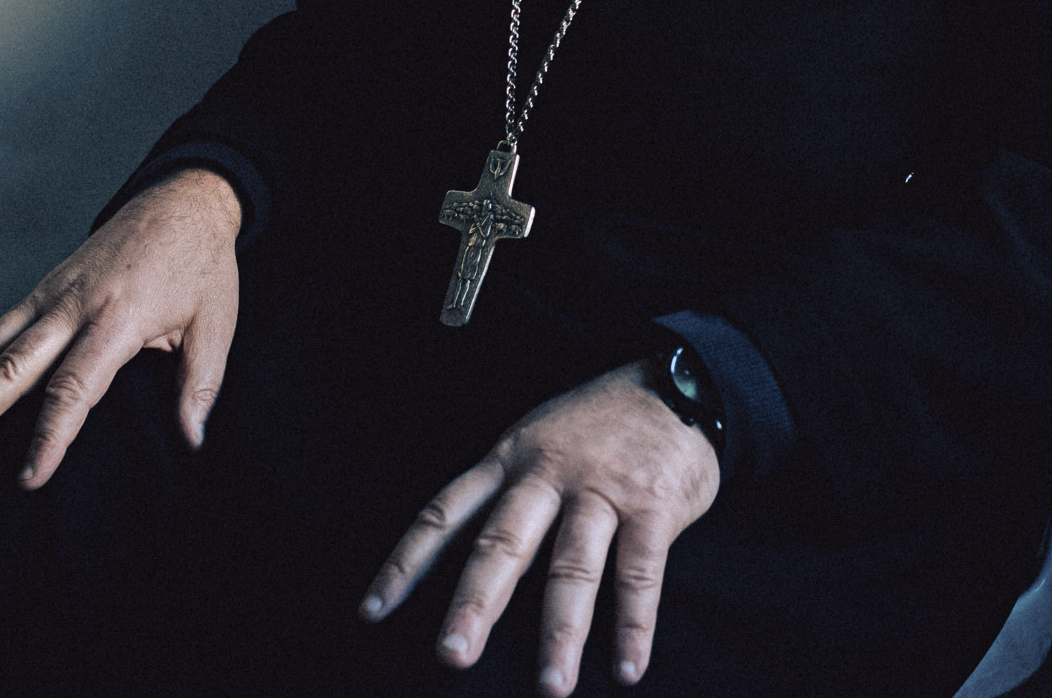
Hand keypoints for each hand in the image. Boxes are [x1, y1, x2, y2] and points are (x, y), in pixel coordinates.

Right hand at [0, 167, 241, 487]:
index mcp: (119, 318)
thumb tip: (193, 440)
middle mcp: (75, 305)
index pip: (75, 387)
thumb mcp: (217, 323)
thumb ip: (200, 385)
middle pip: (13, 367)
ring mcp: (53, 293)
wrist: (186, 198)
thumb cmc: (203, 262)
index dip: (51, 435)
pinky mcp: (44, 287)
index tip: (30, 477)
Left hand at [361, 362, 719, 694]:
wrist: (678, 383)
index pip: (447, 512)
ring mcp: (602, 488)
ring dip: (560, 631)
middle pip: (503, 542)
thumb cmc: (599, 424)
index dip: (408, 562)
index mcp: (510, 458)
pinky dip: (634, 624)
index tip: (373, 611)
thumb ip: (507, 490)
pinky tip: (627, 668)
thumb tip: (468, 561)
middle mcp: (548, 472)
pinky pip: (640, 571)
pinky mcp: (654, 504)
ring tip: (550, 685)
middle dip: (476, 602)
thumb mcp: (537, 437)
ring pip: (572, 566)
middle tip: (451, 654)